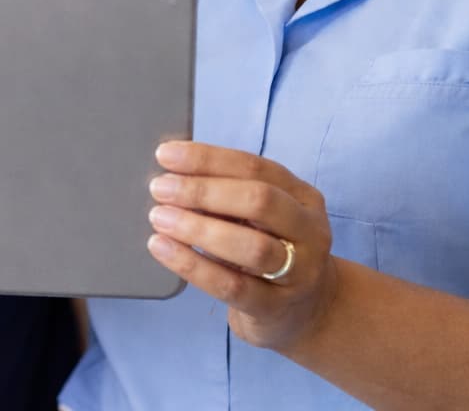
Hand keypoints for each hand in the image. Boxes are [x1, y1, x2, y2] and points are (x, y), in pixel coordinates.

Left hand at [146, 141, 338, 355]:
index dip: (208, 159)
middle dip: (203, 190)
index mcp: (303, 197)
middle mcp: (309, 231)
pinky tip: (163, 249)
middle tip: (160, 188)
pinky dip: (192, 266)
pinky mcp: (275, 308)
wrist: (302, 312)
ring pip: (251, 246)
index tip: (166, 155)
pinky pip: (232, 286)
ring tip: (159, 218)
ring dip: (198, 228)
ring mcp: (299, 273)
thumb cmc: (269, 249)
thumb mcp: (260, 217)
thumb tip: (172, 173)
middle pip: (260, 200)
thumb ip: (227, 194)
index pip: (255, 168)